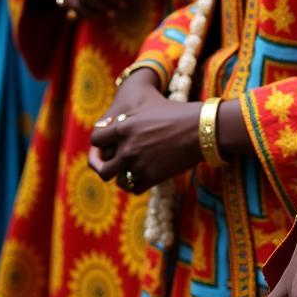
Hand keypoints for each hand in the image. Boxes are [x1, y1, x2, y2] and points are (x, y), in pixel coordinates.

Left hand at [89, 69, 202, 191]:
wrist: (200, 129)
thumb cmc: (176, 113)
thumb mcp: (148, 107)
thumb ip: (127, 119)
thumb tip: (112, 126)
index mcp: (123, 128)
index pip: (96, 141)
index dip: (101, 144)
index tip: (108, 145)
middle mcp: (127, 148)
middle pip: (103, 169)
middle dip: (109, 167)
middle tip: (117, 165)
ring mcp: (138, 165)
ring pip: (119, 181)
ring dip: (125, 177)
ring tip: (133, 171)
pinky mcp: (151, 178)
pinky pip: (135, 188)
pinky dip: (139, 184)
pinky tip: (147, 175)